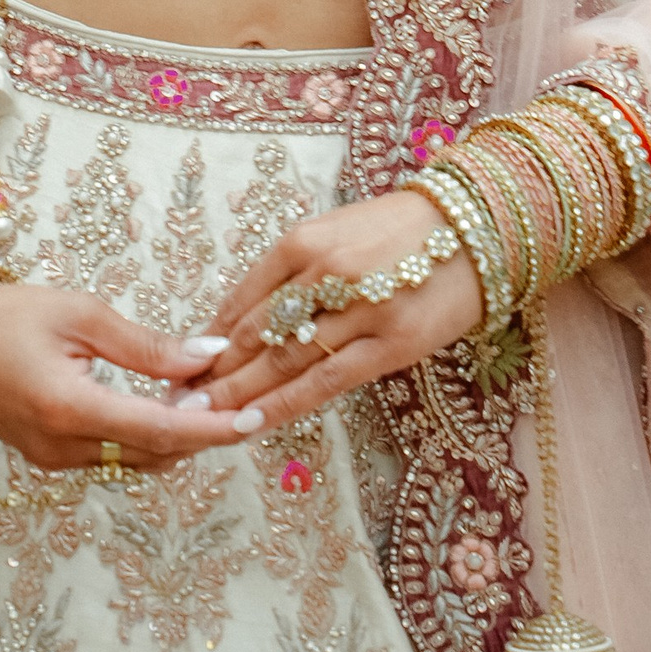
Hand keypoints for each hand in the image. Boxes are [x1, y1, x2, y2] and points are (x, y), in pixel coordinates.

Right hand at [0, 277, 262, 472]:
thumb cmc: (1, 315)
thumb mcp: (79, 313)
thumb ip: (146, 345)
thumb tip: (207, 356)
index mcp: (69, 408)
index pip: (160, 432)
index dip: (213, 429)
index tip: (255, 418)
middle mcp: (62, 448)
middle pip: (155, 455)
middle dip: (203, 433)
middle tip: (243, 397)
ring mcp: (53, 460)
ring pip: (137, 461)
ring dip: (177, 437)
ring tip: (212, 397)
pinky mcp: (49, 457)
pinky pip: (113, 457)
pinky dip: (147, 437)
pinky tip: (167, 406)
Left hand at [196, 187, 481, 430]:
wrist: (477, 227)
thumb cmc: (403, 231)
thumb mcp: (337, 234)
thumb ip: (292, 275)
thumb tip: (239, 323)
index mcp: (304, 240)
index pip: (242, 300)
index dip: (208, 341)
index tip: (180, 370)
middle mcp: (325, 272)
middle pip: (255, 334)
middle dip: (211, 374)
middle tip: (173, 405)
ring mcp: (359, 309)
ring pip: (284, 361)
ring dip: (237, 395)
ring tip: (199, 422)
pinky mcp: (391, 344)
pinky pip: (326, 382)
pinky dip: (284, 405)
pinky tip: (253, 424)